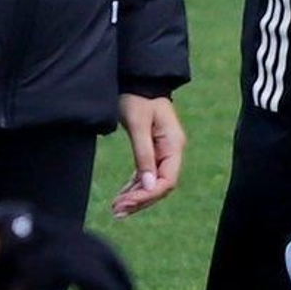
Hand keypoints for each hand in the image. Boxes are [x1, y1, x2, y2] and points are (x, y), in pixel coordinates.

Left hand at [111, 94, 184, 216]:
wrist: (138, 79)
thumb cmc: (137, 98)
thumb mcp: (138, 124)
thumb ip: (144, 155)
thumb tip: (149, 186)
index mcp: (174, 144)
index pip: (167, 180)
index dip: (148, 195)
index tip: (126, 202)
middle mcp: (172, 150)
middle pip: (160, 185)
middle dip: (139, 200)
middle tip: (116, 210)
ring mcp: (164, 151)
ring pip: (153, 182)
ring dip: (136, 196)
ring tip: (116, 208)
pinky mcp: (154, 149)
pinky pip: (147, 174)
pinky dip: (135, 186)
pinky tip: (123, 195)